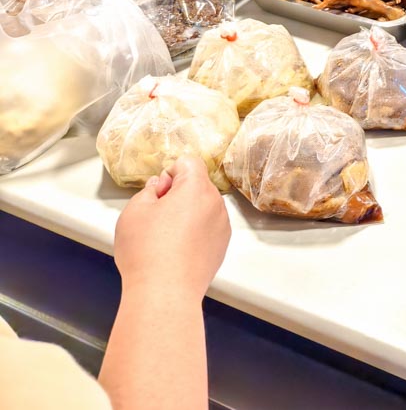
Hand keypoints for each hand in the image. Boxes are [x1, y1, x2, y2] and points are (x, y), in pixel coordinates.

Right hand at [113, 155, 230, 302]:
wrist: (165, 292)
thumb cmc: (147, 250)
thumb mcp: (134, 211)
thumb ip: (148, 191)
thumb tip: (159, 188)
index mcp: (196, 188)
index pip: (189, 162)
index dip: (170, 173)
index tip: (158, 193)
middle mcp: (216, 203)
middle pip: (198, 185)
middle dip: (178, 193)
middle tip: (156, 216)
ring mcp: (222, 225)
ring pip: (203, 207)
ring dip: (187, 213)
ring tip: (164, 237)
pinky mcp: (222, 245)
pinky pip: (208, 227)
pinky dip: (195, 231)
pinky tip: (176, 249)